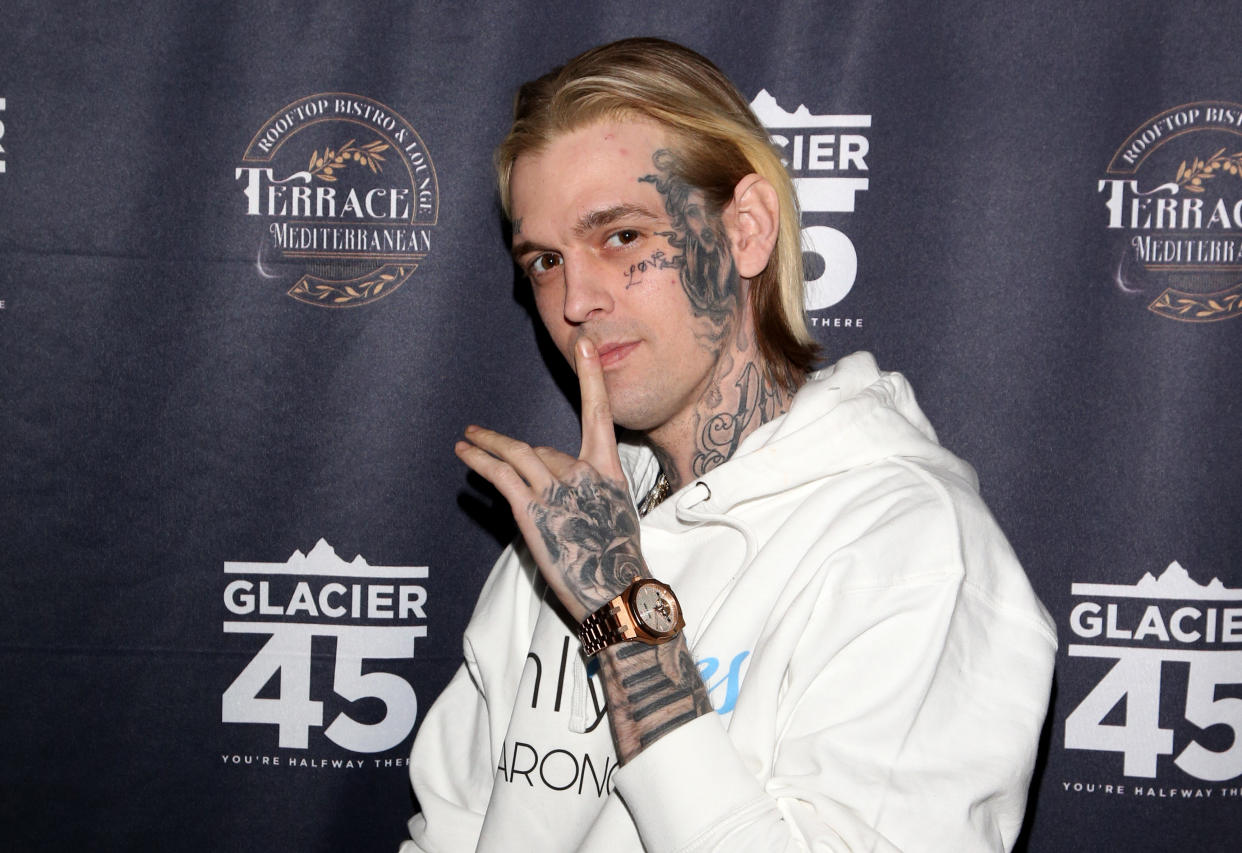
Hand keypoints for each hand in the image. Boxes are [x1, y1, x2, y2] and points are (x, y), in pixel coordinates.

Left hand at [456, 338, 647, 622]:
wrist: (615, 592)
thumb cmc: (616, 563)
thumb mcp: (614, 516)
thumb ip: (592, 493)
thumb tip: (569, 489)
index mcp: (609, 471)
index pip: (599, 414)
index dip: (591, 377)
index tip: (585, 345)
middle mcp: (584, 472)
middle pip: (545, 449)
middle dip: (524, 459)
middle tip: (499, 455)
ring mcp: (557, 488)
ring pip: (518, 454)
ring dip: (488, 443)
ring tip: (467, 438)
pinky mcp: (533, 508)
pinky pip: (501, 474)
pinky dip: (479, 460)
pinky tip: (464, 452)